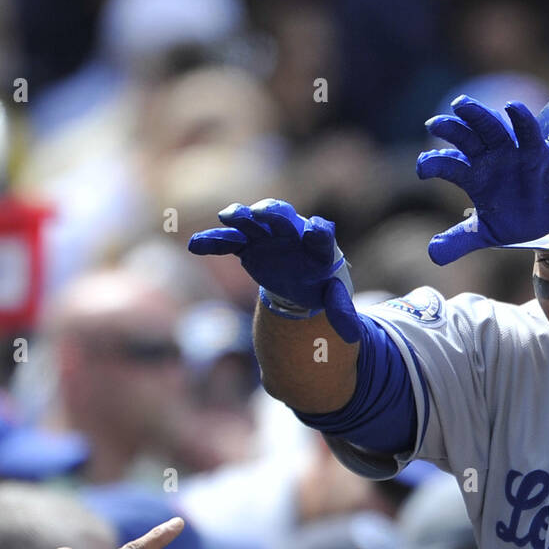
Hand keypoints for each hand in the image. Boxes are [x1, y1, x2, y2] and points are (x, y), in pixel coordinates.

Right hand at [188, 198, 361, 342]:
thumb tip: (352, 335)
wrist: (300, 278)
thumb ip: (340, 309)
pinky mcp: (249, 245)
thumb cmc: (320, 284)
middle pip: (284, 218)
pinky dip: (214, 241)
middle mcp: (292, 233)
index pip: (320, 234)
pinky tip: (195, 246)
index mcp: (317, 246)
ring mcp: (268, 237)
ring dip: (241, 217)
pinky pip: (230, 241)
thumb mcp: (333, 297)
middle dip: (273, 215)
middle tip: (262, 213)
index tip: (316, 231)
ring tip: (228, 216)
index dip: (318, 232)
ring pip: (253, 222)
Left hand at [417, 95, 548, 264]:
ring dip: (476, 115)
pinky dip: (521, 119)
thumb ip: (459, 241)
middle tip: (433, 124)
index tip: (422, 169)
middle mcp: (488, 159)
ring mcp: (511, 152)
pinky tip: (512, 107)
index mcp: (473, 176)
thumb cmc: (517, 216)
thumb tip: (433, 255)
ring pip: (491, 127)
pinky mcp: (535, 151)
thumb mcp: (485, 233)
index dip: (433, 164)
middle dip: (450, 129)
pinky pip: (528, 131)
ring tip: (460, 105)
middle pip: (465, 138)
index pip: (448, 165)